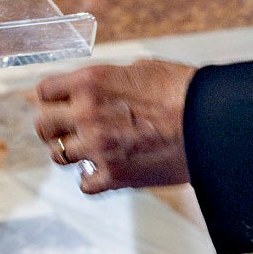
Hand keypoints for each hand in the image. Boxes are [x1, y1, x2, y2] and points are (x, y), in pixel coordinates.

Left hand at [33, 60, 195, 194]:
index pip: (44, 92)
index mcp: (90, 82)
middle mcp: (86, 114)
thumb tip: (100, 86)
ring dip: (71, 152)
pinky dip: (90, 179)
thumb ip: (110, 80)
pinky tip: (102, 171)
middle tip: (66, 130)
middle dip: (53, 127)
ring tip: (87, 150)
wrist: (210, 122)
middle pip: (43, 125)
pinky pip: (83, 184)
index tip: (59, 104)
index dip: (51, 98)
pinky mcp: (114, 175)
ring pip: (58, 155)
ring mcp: (97, 147)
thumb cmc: (181, 90)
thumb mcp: (140, 69)